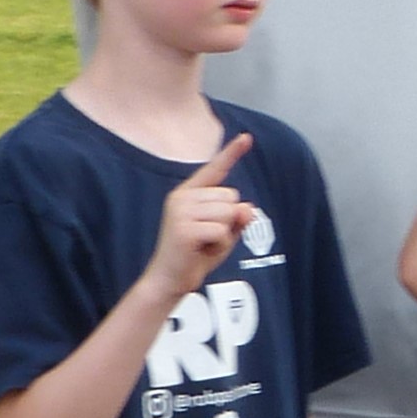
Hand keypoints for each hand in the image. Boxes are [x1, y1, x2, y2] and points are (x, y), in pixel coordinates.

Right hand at [144, 130, 254, 296]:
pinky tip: (202, 250)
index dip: (232, 153)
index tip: (247, 137)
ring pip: (228, 212)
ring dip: (225, 233)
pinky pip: (222, 230)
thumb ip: (237, 219)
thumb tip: (246, 207)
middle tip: (208, 237)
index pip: (215, 169)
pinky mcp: (184, 229)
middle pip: (231, 196)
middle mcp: (182, 197)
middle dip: (229, 220)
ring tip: (204, 244)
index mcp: (189, 193)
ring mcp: (181, 211)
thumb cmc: (196, 255)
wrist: (169, 280)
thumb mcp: (223, 234)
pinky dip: (220, 244)